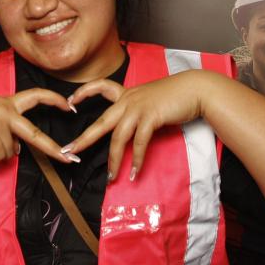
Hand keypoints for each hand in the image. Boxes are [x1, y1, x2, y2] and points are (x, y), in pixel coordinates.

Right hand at [0, 88, 76, 163]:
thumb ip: (5, 129)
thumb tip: (18, 150)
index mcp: (8, 102)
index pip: (36, 95)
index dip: (54, 100)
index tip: (69, 106)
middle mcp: (6, 109)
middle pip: (35, 134)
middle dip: (53, 149)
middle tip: (69, 160)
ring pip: (9, 152)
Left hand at [62, 71, 205, 181]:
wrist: (195, 89)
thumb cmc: (175, 95)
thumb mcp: (150, 99)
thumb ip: (137, 110)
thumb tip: (130, 128)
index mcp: (127, 94)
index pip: (100, 87)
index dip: (83, 92)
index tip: (70, 101)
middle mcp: (129, 100)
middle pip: (101, 122)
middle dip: (84, 139)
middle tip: (69, 151)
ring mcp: (138, 108)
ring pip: (118, 137)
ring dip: (114, 160)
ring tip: (111, 177)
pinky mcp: (151, 117)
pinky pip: (139, 142)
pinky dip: (137, 159)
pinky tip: (135, 172)